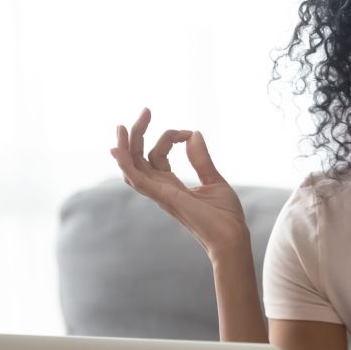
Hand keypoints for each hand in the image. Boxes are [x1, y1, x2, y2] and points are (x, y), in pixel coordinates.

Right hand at [110, 107, 248, 258]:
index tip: (189, 132)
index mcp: (171, 186)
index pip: (158, 155)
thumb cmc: (225, 217)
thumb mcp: (214, 181)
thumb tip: (194, 134)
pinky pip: (138, 180)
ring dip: (125, 147)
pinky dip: (126, 165)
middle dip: (139, 134)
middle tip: (146, 111)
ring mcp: (160, 194)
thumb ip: (201, 159)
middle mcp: (161, 189)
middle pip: (139, 158)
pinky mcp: (165, 198)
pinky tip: (118, 150)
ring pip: (133, 168)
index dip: (171, 137)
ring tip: (123, 126)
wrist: (232, 239)